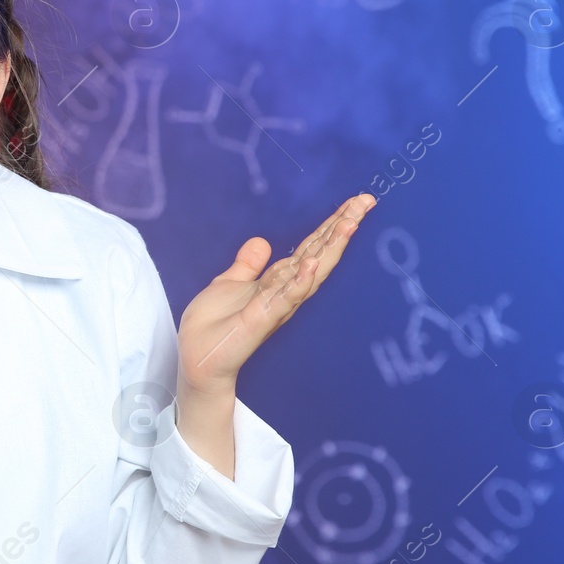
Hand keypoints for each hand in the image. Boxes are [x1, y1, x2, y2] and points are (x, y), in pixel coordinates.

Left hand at [177, 193, 376, 397]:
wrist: (198, 361)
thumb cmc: (213, 327)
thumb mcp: (228, 284)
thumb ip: (247, 265)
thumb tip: (261, 242)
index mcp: (277, 281)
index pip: (310, 247)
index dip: (331, 225)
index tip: (355, 201)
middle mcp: (284, 292)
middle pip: (319, 254)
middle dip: (341, 228)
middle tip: (365, 202)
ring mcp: (276, 306)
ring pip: (310, 273)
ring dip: (329, 248)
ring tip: (349, 223)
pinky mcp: (261, 320)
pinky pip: (285, 298)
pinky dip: (300, 281)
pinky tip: (313, 265)